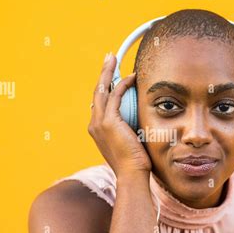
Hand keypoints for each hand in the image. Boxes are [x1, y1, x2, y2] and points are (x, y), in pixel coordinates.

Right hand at [88, 52, 151, 177]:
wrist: (132, 174)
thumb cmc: (135, 162)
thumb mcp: (130, 142)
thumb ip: (130, 129)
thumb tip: (139, 121)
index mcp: (97, 129)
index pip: (100, 102)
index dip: (105, 87)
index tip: (111, 76)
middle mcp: (94, 124)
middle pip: (97, 92)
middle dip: (103, 73)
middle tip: (109, 58)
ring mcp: (99, 123)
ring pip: (102, 90)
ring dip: (108, 72)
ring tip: (113, 58)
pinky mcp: (108, 122)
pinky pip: (115, 96)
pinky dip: (122, 84)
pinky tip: (131, 77)